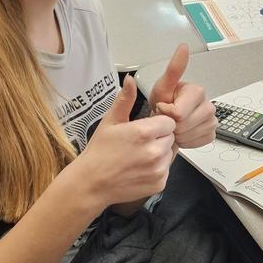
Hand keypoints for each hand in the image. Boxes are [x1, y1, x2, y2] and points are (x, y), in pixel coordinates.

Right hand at [72, 74, 176, 209]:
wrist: (91, 184)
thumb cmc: (99, 151)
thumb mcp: (110, 121)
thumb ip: (125, 99)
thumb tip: (130, 79)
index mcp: (144, 132)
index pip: (169, 121)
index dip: (158, 123)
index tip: (145, 129)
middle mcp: (155, 151)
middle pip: (171, 136)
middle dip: (160, 137)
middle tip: (140, 143)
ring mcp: (158, 169)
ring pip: (171, 153)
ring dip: (161, 152)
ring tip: (139, 156)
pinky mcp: (160, 183)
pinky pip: (167, 169)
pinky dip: (158, 168)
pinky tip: (140, 168)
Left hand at [150, 44, 216, 148]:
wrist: (166, 119)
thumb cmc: (164, 101)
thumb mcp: (163, 86)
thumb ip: (174, 68)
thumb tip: (183, 47)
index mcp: (197, 91)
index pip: (179, 113)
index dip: (166, 114)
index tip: (163, 107)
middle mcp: (208, 105)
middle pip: (185, 125)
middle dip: (172, 125)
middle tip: (168, 118)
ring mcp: (212, 120)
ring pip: (191, 135)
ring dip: (179, 134)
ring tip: (175, 125)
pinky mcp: (212, 133)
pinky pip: (198, 142)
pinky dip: (187, 141)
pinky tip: (183, 133)